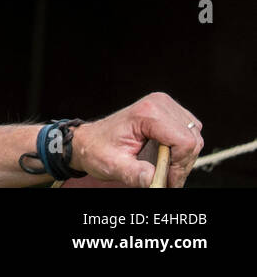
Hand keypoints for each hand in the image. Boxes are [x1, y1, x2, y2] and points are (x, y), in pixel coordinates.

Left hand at [68, 92, 202, 186]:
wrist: (89, 140)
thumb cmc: (98, 150)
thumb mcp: (114, 165)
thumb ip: (136, 174)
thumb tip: (156, 181)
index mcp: (146, 113)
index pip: (184, 141)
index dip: (180, 166)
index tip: (167, 181)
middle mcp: (159, 103)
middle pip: (192, 140)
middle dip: (182, 164)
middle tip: (165, 179)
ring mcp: (165, 105)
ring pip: (194, 137)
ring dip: (183, 157)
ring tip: (163, 168)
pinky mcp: (168, 111)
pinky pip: (190, 133)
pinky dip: (182, 149)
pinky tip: (165, 156)